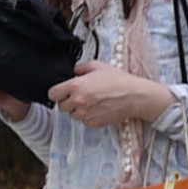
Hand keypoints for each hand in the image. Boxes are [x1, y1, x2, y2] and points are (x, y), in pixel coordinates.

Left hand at [50, 61, 173, 130]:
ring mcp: (86, 114)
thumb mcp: (98, 66)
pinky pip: (84, 121)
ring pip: (72, 115)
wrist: (134, 96)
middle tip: (80, 95)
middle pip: (61, 106)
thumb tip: (74, 72)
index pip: (53, 94)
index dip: (58, 92)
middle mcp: (78, 101)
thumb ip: (81, 68)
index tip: (63, 92)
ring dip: (78, 110)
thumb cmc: (119, 80)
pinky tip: (98, 108)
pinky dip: (88, 116)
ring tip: (92, 102)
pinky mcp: (94, 123)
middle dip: (68, 101)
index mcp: (76, 86)